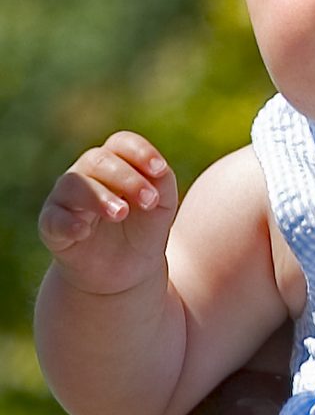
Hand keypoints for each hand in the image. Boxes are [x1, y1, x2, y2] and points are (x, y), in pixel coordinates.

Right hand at [38, 131, 177, 295]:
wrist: (126, 271)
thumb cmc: (144, 226)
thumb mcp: (162, 205)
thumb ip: (163, 182)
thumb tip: (158, 170)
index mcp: (116, 161)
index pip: (122, 143)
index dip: (140, 152)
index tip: (160, 170)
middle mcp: (87, 173)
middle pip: (99, 160)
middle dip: (126, 178)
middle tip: (149, 200)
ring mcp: (66, 198)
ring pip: (74, 184)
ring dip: (99, 196)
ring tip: (121, 213)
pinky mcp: (52, 226)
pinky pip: (53, 218)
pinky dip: (68, 222)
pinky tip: (84, 231)